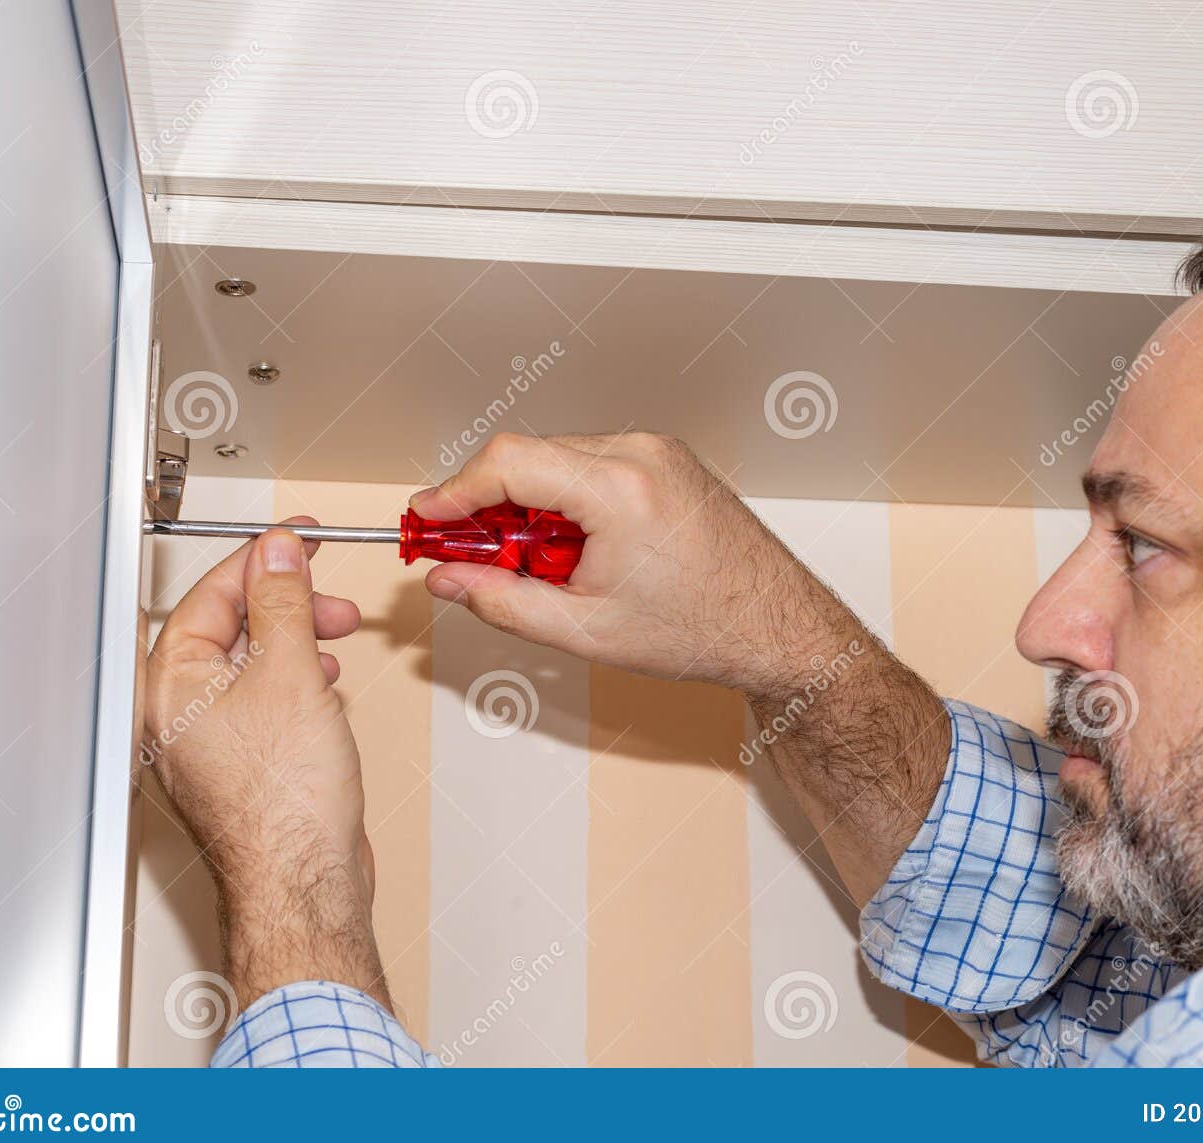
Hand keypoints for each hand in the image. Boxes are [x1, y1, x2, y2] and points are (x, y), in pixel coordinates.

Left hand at [144, 520, 388, 1010]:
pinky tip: (326, 689)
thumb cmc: (283, 804)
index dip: (261, 559)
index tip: (297, 539)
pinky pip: (264, 702)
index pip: (210, 594)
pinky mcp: (241, 766)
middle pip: (228, 626)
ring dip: (297, 643)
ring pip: (250, 665)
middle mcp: (175, 713)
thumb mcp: (291, 674)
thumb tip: (277, 556)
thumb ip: (283, 605)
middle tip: (327, 594)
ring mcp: (207, 743)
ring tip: (337, 638)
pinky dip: (298, 683)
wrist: (304, 880)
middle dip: (286, 604)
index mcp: (167, 684)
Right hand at [416, 434, 950, 905]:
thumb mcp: (584, 630)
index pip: (509, 462)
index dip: (454, 491)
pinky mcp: (666, 460)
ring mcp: (657, 452)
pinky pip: (591, 465)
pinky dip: (565, 501)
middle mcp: (640, 454)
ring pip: (558, 461)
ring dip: (529, 507)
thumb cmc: (700, 630)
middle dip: (487, 506)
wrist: (778, 627)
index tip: (424, 521)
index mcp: (620, 488)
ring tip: (536, 567)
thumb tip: (446, 580)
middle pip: (530, 457)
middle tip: (462, 556)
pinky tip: (572, 552)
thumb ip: (502, 601)